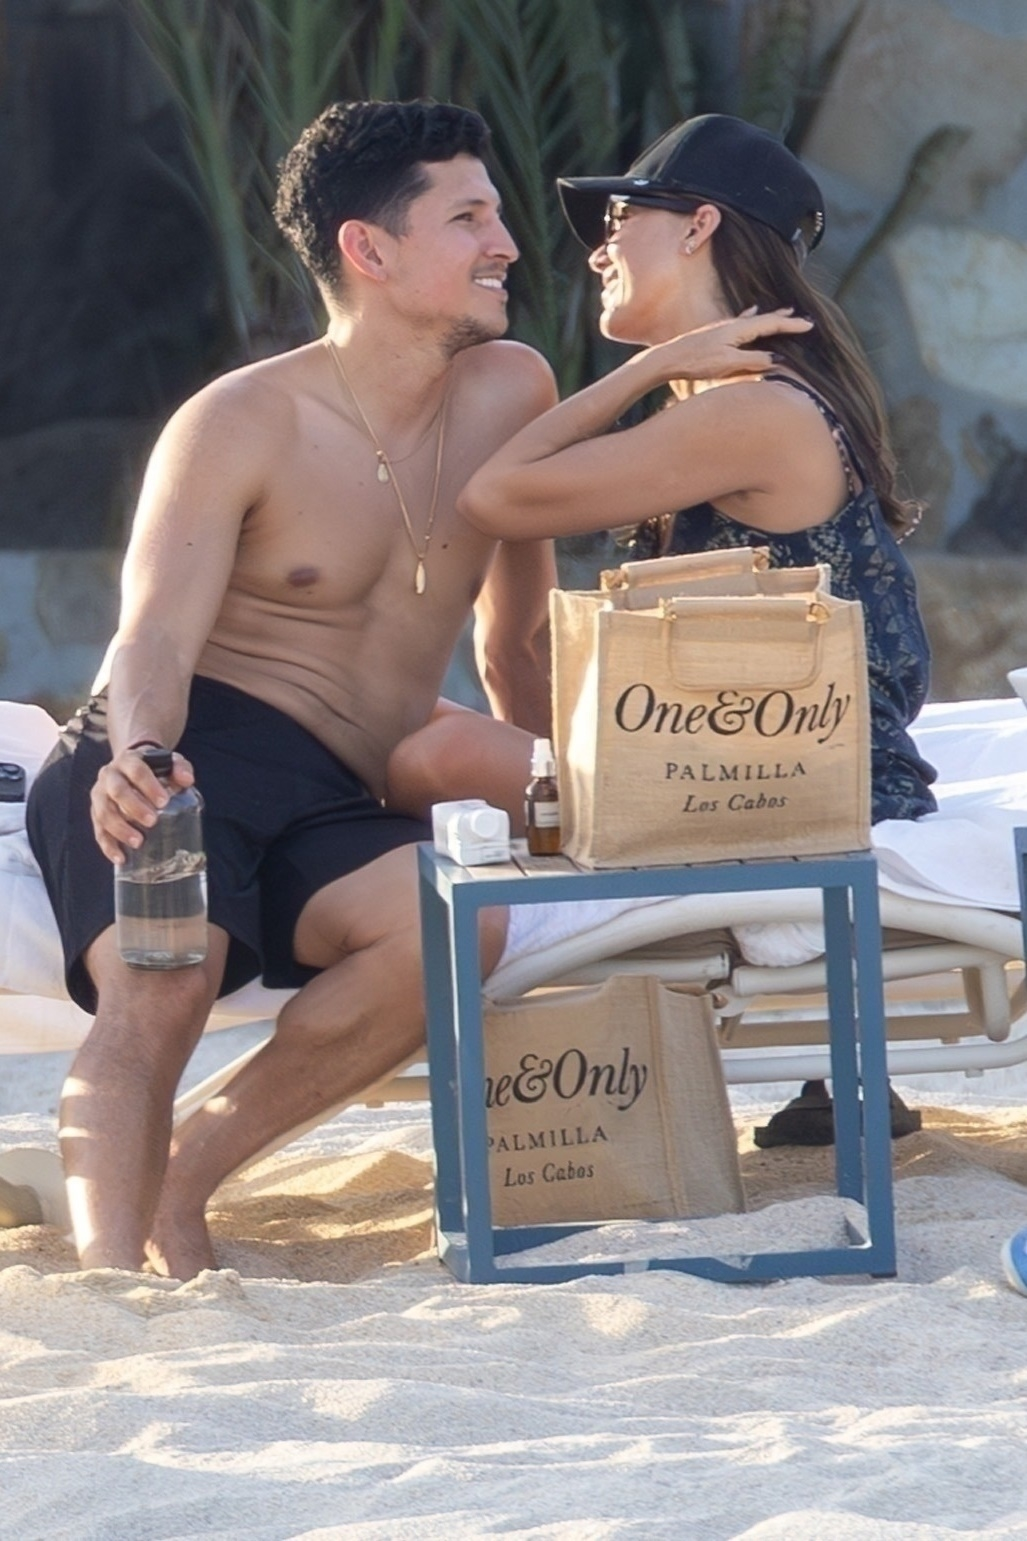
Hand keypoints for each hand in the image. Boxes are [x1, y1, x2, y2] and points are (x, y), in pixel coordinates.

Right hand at [90, 746, 195, 864]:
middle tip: (152, 821)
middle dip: (133, 807)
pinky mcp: (96, 812)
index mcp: (128, 760)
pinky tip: (120, 858)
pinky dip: (107, 845)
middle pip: (117, 791)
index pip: (136, 770)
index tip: (163, 802)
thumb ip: (180, 768)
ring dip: (119, 829)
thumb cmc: (154, 768)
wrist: (131, 767)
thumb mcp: (169, 762)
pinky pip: (98, 830)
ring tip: (138, 842)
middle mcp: (109, 775)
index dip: (148, 785)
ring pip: (103, 812)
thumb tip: (187, 780)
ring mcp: (100, 794)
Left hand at [642, 308, 813, 384]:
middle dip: (784, 319)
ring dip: (771, 318)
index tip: (809, 325)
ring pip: (754, 320)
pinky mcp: (716, 333)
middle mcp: (733, 324)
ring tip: (784, 313)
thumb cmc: (697, 362)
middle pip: (765, 318)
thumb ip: (753, 361)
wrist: (668, 358)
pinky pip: (741, 322)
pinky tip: (751, 311)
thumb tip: (777, 359)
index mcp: (739, 329)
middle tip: (802, 317)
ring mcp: (724, 327)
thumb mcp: (729, 364)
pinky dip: (752, 317)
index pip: (771, 324)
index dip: (791, 326)